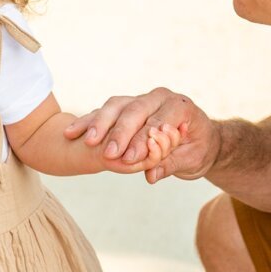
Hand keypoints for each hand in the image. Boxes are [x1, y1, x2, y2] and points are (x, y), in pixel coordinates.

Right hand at [64, 88, 220, 182]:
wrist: (198, 135)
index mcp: (179, 107)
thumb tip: (151, 175)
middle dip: (119, 132)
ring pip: (116, 105)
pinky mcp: (125, 105)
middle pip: (135, 110)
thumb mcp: (192, 160)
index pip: (158, 123)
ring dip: (100, 123)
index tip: (128, 159)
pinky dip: (89, 121)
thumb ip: (170, 164)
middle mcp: (159, 97)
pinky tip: (72, 132)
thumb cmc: (197, 148)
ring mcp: (140, 98)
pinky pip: (104, 111)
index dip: (143, 141)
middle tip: (108, 152)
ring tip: (88, 141)